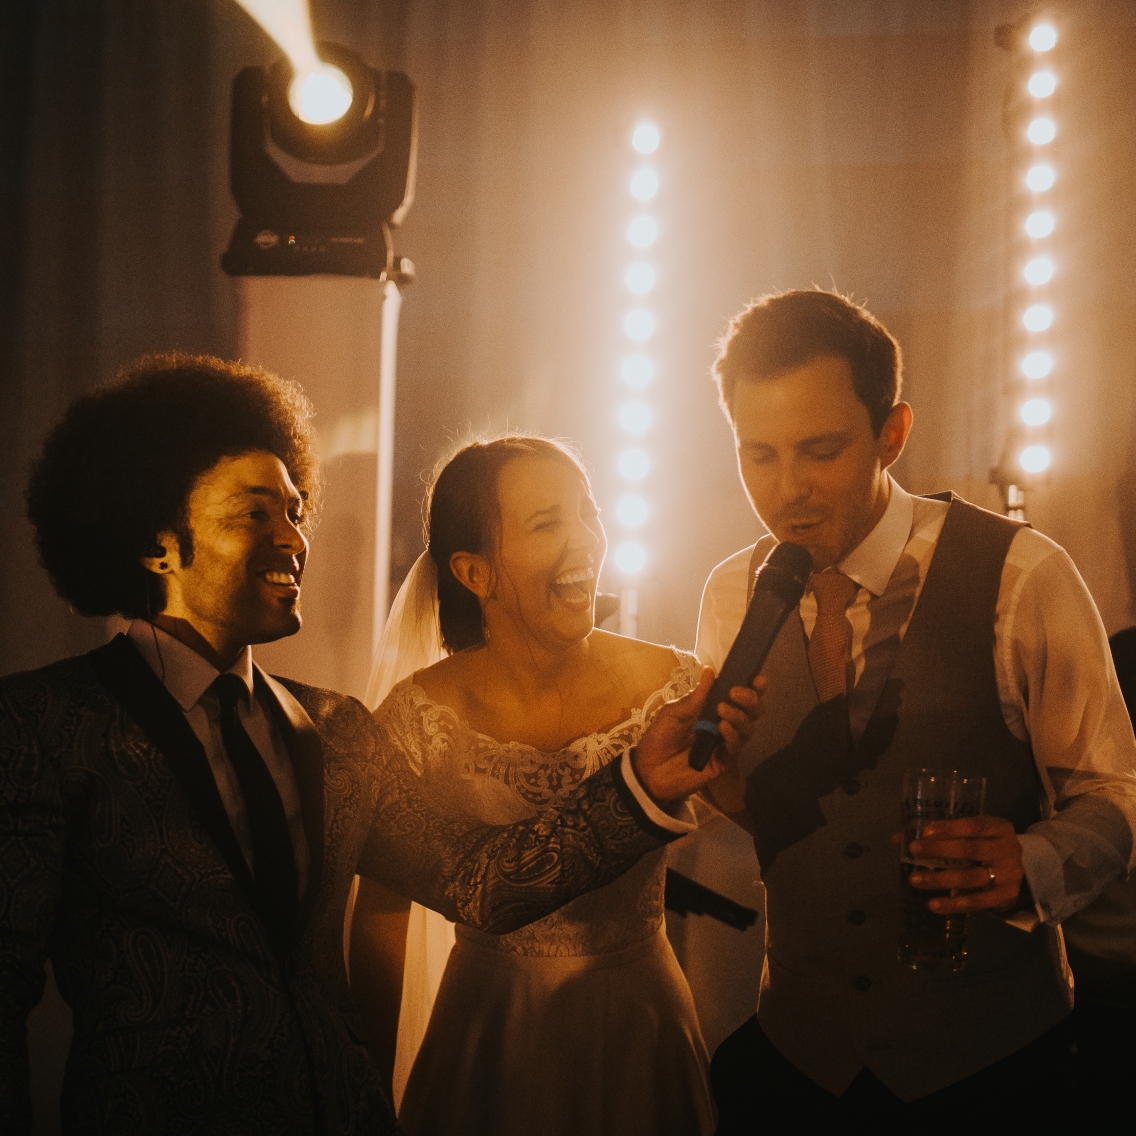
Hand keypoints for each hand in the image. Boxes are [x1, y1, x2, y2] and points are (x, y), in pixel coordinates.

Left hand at [634, 667, 765, 804]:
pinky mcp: (722, 762)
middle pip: (751, 711)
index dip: (752, 687)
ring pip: (747, 728)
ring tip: (722, 709)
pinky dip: (732, 736)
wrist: (648, 769)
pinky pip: (735, 748)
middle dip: (750, 699)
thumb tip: (710, 671)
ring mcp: (724, 744)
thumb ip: (696, 696)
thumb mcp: (674, 712)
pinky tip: (722, 727)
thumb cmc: (660, 737)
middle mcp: (724, 725)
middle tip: (735, 693)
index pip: (739, 697)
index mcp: (712, 709)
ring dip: (739, 715)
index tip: (757, 678)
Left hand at [894, 816, 1024, 913]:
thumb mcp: (970, 833)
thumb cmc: (985, 846)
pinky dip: (953, 904)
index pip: (973, 826)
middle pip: (971, 850)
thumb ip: (938, 833)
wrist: (1019, 872)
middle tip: (913, 851)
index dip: (949, 829)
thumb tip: (897, 838)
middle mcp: (1007, 850)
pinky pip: (976, 902)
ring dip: (940, 879)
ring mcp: (1008, 875)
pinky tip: (933, 904)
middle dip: (939, 850)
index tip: (924, 832)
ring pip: (970, 878)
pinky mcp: (1004, 897)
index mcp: (998, 828)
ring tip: (914, 880)